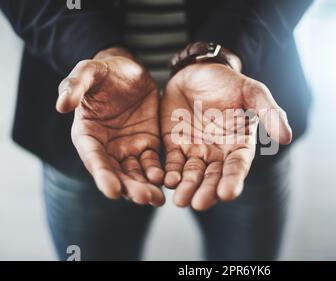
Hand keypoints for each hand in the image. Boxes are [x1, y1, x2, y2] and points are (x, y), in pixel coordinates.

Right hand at [56, 47, 164, 205]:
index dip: (101, 175)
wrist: (129, 70)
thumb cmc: (104, 71)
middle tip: (144, 198)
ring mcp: (127, 148)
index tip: (111, 191)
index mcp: (87, 134)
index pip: (93, 158)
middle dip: (129, 188)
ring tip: (157, 198)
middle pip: (116, 173)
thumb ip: (74, 86)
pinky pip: (153, 162)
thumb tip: (61, 105)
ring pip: (135, 173)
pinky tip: (168, 180)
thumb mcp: (88, 72)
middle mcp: (106, 147)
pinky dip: (159, 173)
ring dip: (145, 187)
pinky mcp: (147, 144)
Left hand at [161, 63, 291, 210]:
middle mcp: (218, 153)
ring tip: (181, 201)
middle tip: (199, 203)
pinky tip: (166, 181)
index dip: (233, 180)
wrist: (197, 70)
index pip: (237, 166)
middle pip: (213, 177)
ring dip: (186, 188)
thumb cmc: (228, 81)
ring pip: (192, 175)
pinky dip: (169, 173)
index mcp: (239, 144)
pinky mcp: (175, 145)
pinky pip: (171, 163)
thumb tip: (287, 138)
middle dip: (206, 191)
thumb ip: (269, 112)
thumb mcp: (252, 91)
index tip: (228, 193)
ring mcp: (195, 151)